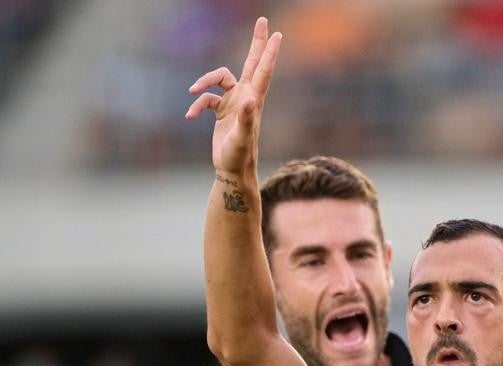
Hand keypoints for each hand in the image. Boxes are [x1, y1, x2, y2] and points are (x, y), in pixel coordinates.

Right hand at [185, 17, 281, 176]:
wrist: (233, 171)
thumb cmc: (240, 157)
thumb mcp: (242, 139)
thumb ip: (246, 119)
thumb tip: (251, 99)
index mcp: (254, 99)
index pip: (262, 70)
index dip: (269, 52)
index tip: (277, 34)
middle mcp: (246, 97)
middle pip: (251, 63)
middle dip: (257, 43)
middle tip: (262, 21)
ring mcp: (234, 103)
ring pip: (219, 80)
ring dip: (204, 82)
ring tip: (192, 91)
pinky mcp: (223, 112)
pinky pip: (207, 100)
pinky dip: (197, 105)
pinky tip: (190, 117)